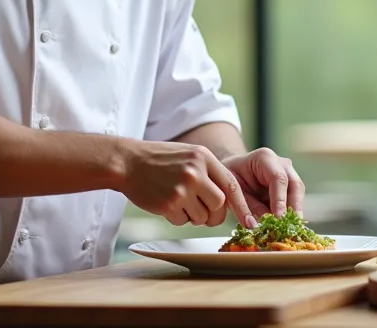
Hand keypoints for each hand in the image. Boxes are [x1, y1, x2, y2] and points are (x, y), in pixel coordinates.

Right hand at [122, 141, 256, 227]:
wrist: (127, 162)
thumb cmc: (159, 160)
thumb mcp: (188, 155)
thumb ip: (209, 172)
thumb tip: (228, 199)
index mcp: (203, 157)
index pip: (231, 185)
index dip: (241, 205)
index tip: (248, 221)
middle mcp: (195, 172)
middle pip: (219, 205)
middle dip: (214, 215)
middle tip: (202, 212)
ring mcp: (182, 188)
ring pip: (202, 217)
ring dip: (193, 216)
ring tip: (178, 201)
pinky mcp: (168, 203)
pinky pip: (183, 221)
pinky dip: (177, 218)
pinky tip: (166, 203)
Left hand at [220, 148, 304, 218]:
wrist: (234, 169)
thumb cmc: (230, 177)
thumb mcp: (232, 190)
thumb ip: (246, 205)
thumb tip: (259, 224)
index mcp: (264, 158)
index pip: (278, 178)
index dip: (280, 199)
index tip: (279, 217)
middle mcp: (281, 163)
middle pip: (295, 184)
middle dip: (294, 206)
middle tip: (291, 226)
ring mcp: (288, 172)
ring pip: (298, 192)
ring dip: (295, 211)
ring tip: (290, 229)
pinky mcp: (290, 184)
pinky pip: (295, 198)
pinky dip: (292, 212)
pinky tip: (287, 226)